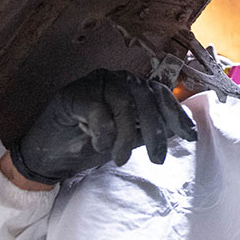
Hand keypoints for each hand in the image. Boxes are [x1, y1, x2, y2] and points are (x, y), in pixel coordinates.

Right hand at [9, 69, 196, 184]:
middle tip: (158, 160)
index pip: (161, 95)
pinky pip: (98, 110)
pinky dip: (103, 132)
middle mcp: (117, 79)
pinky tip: (100, 146)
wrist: (48, 155)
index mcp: (132, 86)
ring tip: (121, 159)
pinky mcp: (74, 93)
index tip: (191, 137)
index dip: (177, 115)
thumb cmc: (90, 144)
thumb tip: (184, 131)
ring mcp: (95, 82)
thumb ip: (150, 130)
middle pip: (146, 97)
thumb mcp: (128, 139)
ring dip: (127, 136)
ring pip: (124, 102)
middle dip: (156, 131)